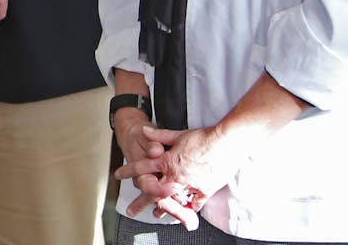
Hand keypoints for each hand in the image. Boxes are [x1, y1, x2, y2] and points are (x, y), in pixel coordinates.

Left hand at [116, 124, 241, 229]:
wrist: (228, 143)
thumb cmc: (205, 138)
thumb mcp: (178, 134)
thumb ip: (159, 136)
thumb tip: (145, 131)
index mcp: (168, 161)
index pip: (143, 167)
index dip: (129, 170)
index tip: (119, 174)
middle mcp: (177, 175)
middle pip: (154, 192)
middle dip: (142, 201)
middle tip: (132, 209)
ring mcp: (190, 184)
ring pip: (172, 200)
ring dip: (163, 208)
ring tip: (156, 214)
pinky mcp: (205, 190)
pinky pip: (194, 203)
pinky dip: (188, 208)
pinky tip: (183, 212)